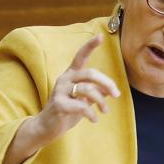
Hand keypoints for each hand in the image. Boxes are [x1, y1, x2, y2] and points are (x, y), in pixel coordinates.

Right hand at [3, 35, 119, 163]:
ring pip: (88, 90)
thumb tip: (110, 91)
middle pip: (90, 74)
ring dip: (101, 102)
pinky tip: (94, 119)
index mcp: (70, 75)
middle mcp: (64, 79)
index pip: (80, 57)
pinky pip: (82, 106)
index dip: (90, 46)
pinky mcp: (59, 105)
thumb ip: (95, 93)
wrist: (46, 127)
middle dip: (106, 83)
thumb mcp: (83, 100)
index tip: (100, 36)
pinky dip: (91, 114)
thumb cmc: (67, 111)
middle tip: (116, 95)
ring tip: (105, 111)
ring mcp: (60, 91)